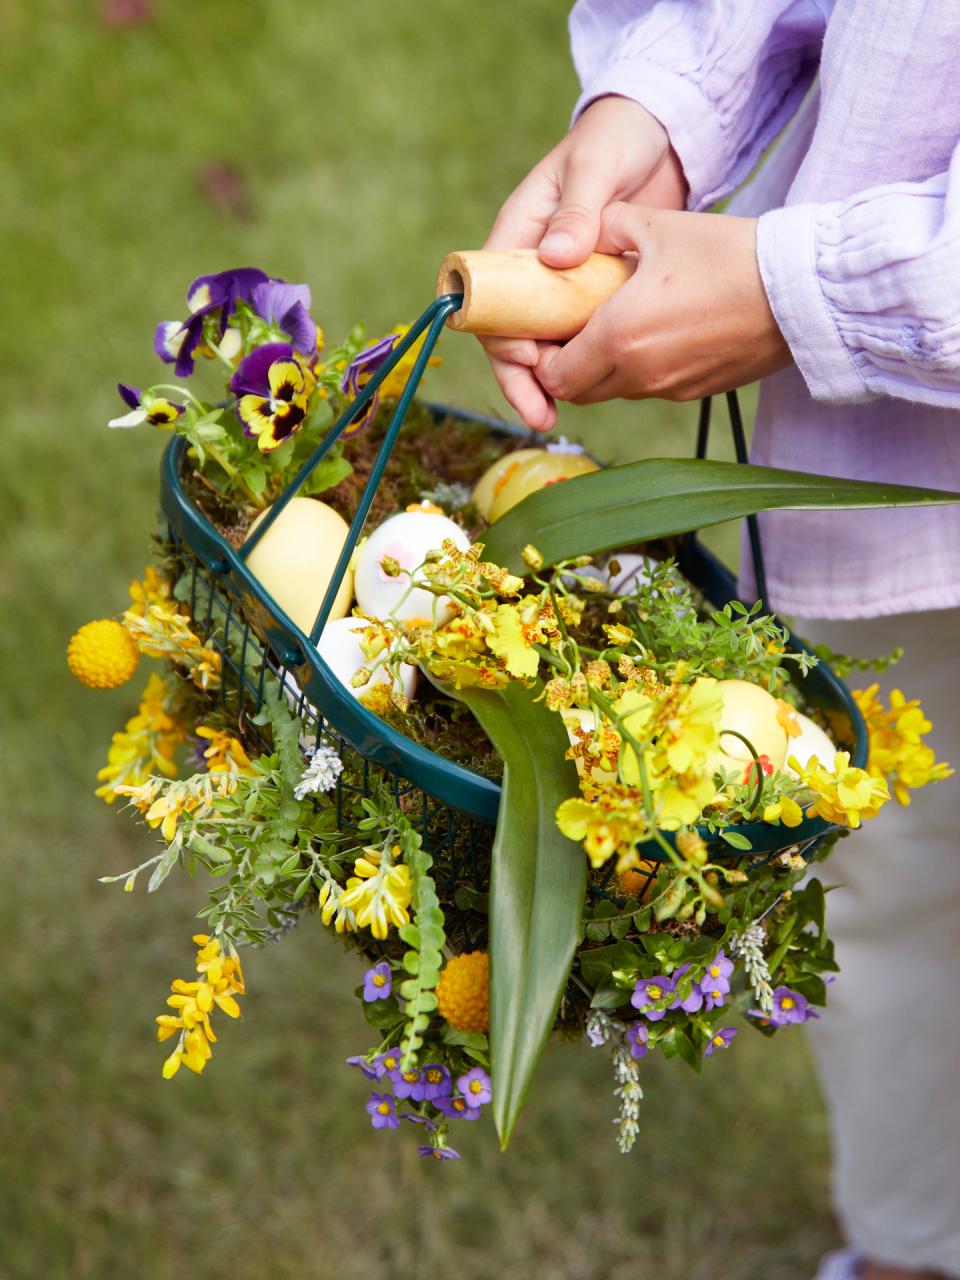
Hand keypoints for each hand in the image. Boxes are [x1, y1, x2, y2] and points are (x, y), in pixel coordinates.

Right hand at [482, 97, 687, 429]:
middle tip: (539, 415)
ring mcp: (560, 283)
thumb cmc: (616, 138)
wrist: (660, 135)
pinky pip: (577, 337)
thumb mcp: (595, 167)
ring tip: (556, 418)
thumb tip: (554, 257)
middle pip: (510, 333)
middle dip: (520, 378)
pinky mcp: (592, 294)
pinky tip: (596, 390)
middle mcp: (532, 265)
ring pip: (542, 343)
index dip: (503, 334)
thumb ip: (577, 210)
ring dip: (548, 382)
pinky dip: (582, 365)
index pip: (491, 296)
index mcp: (519, 233)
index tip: (532, 358)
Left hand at [534, 203, 791, 407]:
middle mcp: (640, 374)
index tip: (548, 332)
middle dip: (569, 367)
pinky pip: (653, 388)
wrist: (803, 292)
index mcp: (619, 336)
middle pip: (580, 392)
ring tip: (616, 326)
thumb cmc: (731, 254)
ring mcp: (671, 388)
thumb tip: (582, 233)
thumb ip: (608, 227)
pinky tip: (658, 332)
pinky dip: (642, 369)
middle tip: (574, 330)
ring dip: (605, 368)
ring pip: (616, 391)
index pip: (555, 375)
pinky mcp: (698, 392)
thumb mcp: (661, 224)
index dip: (543, 359)